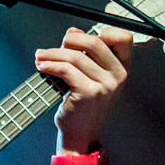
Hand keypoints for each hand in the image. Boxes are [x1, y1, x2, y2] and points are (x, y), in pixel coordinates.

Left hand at [35, 26, 132, 152]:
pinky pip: (66, 70)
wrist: (81, 133)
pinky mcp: (89, 92)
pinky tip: (42, 67)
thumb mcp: (90, 77)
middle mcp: (118, 75)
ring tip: (39, 57)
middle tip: (53, 48)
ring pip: (75, 57)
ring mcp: (105, 84)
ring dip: (52, 54)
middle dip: (69, 41)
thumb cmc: (84, 105)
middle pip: (94, 42)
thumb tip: (72, 31)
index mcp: (123, 68)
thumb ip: (84, 54)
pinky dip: (50, 65)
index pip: (124, 37)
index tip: (80, 38)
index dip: (103, 31)